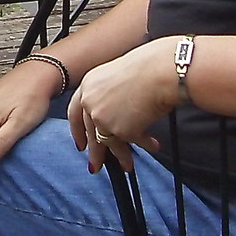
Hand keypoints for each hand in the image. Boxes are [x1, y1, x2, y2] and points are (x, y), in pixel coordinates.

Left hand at [66, 38, 178, 172]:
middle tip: (95, 166)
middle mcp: (90, 102)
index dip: (77, 131)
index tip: (80, 144)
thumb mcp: (118, 77)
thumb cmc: (147, 68)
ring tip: (127, 165)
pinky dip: (145, 145)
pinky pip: (132, 143)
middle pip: (90, 133)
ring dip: (120, 156)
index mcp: (88, 85)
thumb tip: (115, 113)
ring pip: (109, 143)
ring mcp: (103, 118)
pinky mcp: (120, 131)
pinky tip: (153, 146)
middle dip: (95, 153)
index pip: (75, 112)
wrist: (159, 72)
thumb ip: (109, 95)